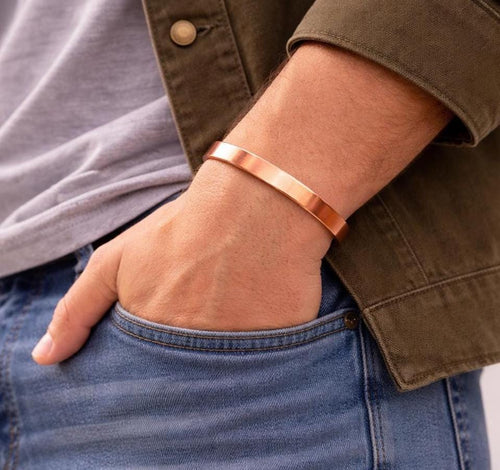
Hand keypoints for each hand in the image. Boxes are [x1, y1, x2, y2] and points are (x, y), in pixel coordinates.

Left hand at [31, 158, 333, 364]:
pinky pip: (269, 358)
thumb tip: (45, 359)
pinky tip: (260, 307)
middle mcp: (198, 358)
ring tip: (231, 305)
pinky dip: (262, 341)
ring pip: (227, 372)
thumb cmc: (184, 228)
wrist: (254, 202)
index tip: (165, 333)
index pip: (148, 376)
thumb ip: (77, 311)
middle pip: (188, 377)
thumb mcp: (117, 262)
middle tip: (202, 312)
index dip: (156, 355)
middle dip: (189, 354)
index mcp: (157, 343)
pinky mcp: (282, 344)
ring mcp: (243, 354)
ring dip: (226, 349)